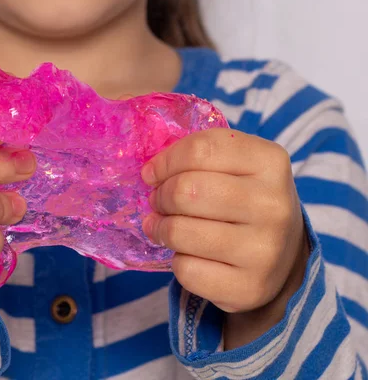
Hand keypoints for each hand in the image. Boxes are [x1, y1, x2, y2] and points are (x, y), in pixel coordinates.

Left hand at [141, 128, 308, 347]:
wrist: (285, 258)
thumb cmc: (247, 202)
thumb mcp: (238, 167)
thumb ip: (199, 158)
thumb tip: (152, 170)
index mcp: (270, 161)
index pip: (201, 150)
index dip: (166, 161)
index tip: (152, 173)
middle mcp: (273, 204)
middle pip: (186, 190)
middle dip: (160, 196)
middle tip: (158, 202)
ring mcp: (263, 250)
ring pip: (180, 232)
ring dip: (161, 229)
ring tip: (164, 227)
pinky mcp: (248, 287)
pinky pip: (186, 270)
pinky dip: (177, 262)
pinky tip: (189, 255)